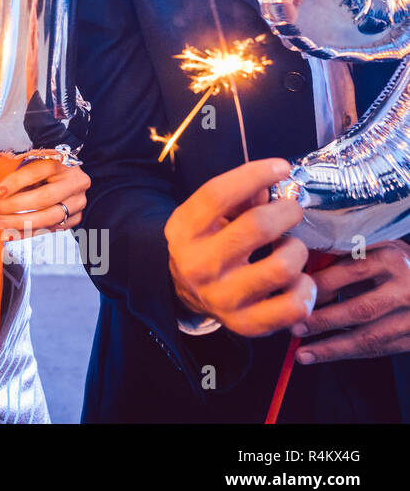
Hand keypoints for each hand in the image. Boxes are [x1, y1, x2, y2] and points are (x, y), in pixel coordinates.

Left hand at [0, 159, 89, 237]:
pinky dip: (27, 233)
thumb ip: (10, 180)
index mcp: (62, 161)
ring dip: (18, 223)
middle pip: (44, 198)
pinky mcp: (76, 218)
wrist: (71, 180)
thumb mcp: (30, 168)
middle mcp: (74, 182)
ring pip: (48, 217)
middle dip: (14, 206)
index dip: (16, 182)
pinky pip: (49, 229)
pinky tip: (10, 235)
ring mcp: (78, 202)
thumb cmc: (44, 170)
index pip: (38, 171)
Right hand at [164, 159, 314, 336]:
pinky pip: (292, 307)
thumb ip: (239, 197)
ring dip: (296, 250)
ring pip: (282, 267)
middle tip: (292, 211)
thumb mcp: (209, 216)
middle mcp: (198, 265)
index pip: (217, 195)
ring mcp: (221, 297)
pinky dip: (305, 289)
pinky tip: (299, 279)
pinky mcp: (245, 324)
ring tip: (291, 248)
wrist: (186, 292)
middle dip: (287, 211)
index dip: (254, 175)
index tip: (281, 166)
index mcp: (184, 231)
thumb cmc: (207, 243)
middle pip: (256, 226)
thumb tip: (275, 177)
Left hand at [294, 241, 409, 363]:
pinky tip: (327, 355)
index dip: (319, 287)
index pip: (349, 273)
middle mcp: (405, 287)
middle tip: (294, 328)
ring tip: (304, 353)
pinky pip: (380, 349)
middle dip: (323, 322)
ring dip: (333, 348)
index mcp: (390, 259)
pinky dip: (350, 353)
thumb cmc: (394, 263)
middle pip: (360, 309)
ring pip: (370, 337)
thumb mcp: (373, 249)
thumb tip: (301, 280)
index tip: (292, 295)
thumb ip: (342, 261)